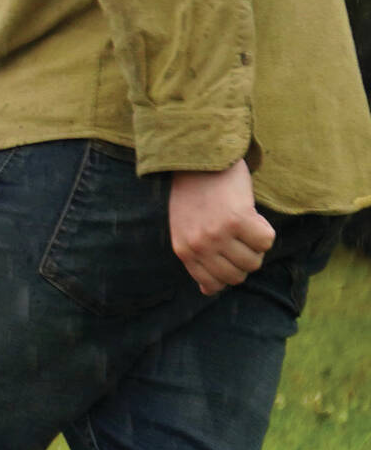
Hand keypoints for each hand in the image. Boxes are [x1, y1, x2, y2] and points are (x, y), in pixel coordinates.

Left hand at [168, 159, 273, 295]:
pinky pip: (266, 241)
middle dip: (245, 258)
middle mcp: (198, 245)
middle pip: (238, 276)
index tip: (229, 253)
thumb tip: (209, 292)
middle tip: (237, 235)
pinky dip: (265, 229)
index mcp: (183, 250)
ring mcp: (217, 234)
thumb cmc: (194, 194)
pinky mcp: (237, 220)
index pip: (213, 285)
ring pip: (254, 261)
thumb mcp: (185, 229)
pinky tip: (250, 213)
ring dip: (255, 244)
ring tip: (241, 222)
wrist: (197, 157)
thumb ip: (197, 259)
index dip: (228, 272)